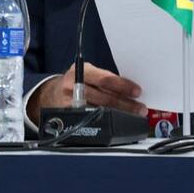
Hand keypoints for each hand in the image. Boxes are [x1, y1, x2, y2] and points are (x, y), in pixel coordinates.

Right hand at [27, 62, 145, 122]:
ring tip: (133, 116)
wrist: (53, 93)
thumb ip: (104, 80)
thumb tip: (130, 91)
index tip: (137, 91)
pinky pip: (91, 119)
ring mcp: (70, 102)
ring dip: (119, 114)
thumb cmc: (77, 82)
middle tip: (140, 108)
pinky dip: (106, 121)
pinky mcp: (69, 116)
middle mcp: (73, 86)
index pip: (105, 79)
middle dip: (125, 104)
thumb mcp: (88, 73)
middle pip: (103, 97)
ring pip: (99, 111)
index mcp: (80, 70)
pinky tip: (116, 121)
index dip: (122, 86)